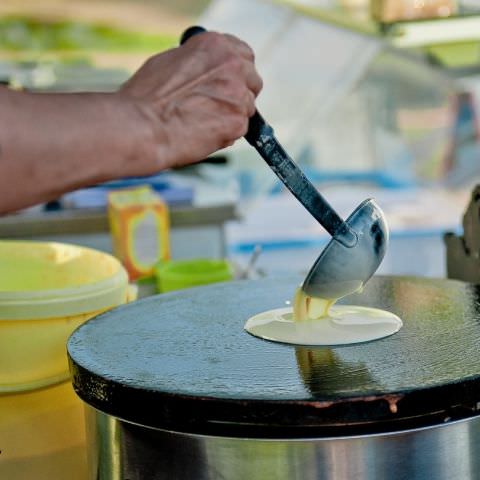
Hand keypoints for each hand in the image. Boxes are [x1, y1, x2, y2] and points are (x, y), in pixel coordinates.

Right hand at [119, 32, 262, 172]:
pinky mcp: (238, 123)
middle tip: (219, 107)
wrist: (142, 126)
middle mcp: (232, 65)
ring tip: (203, 123)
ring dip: (231, 116)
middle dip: (239, 95)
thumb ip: (199, 65)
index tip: (231, 82)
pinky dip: (226, 134)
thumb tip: (209, 75)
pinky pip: (240, 130)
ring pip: (247, 108)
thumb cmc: (147, 98)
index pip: (244, 56)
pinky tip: (203, 134)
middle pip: (252, 82)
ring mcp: (238, 95)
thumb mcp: (171, 62)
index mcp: (216, 46)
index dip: (237, 73)